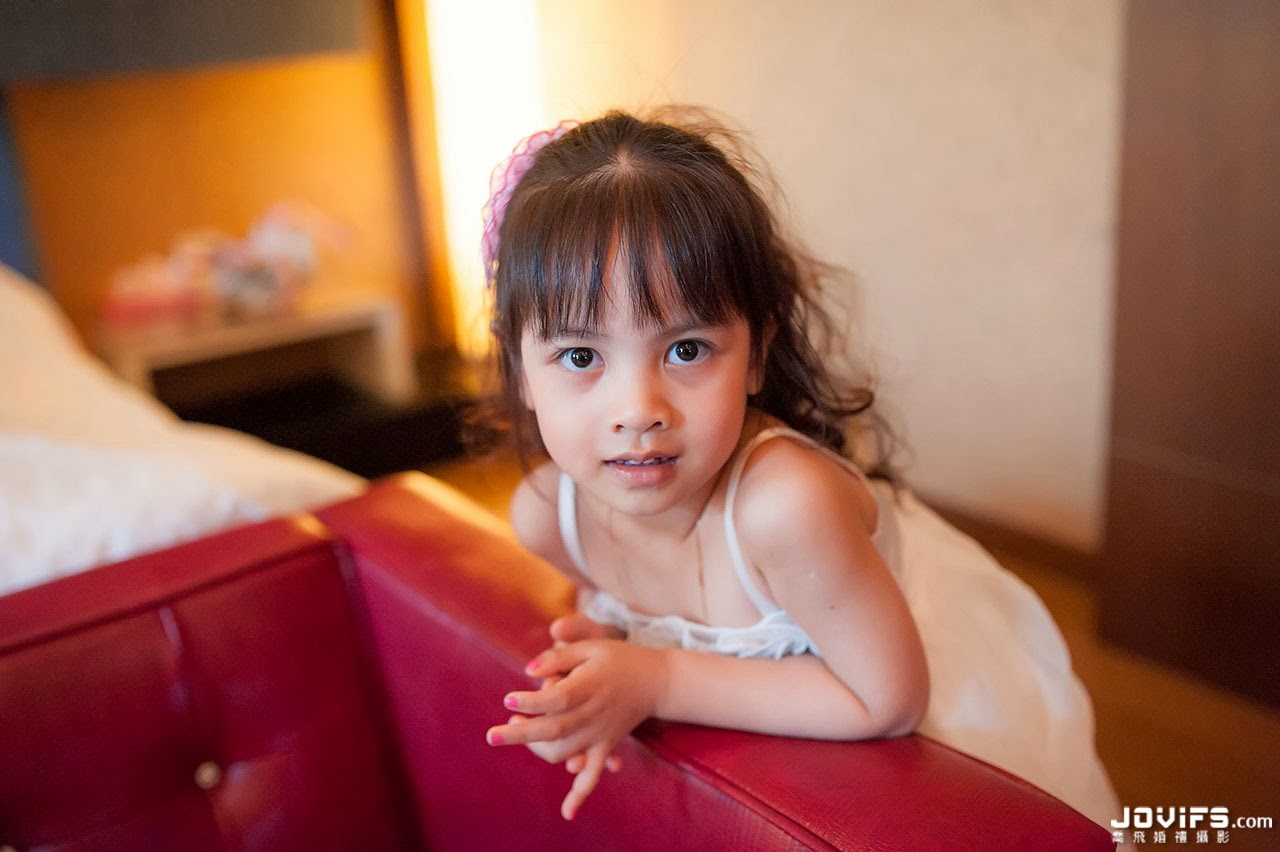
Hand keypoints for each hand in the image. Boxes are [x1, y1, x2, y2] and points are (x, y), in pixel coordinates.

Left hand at [486, 638, 666, 818]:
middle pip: (554, 729)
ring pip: (564, 752)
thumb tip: (527, 671)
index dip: (532, 702)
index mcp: (590, 686)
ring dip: (537, 749)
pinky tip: (567, 813)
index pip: (558, 699)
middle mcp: (594, 713)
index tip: (509, 700)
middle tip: (492, 735)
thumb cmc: (619, 659)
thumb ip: (559, 657)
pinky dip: (581, 794)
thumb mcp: (591, 647)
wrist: (658, 681)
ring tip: (517, 730)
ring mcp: (600, 734)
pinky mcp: (606, 746)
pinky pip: (593, 775)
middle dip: (520, 735)